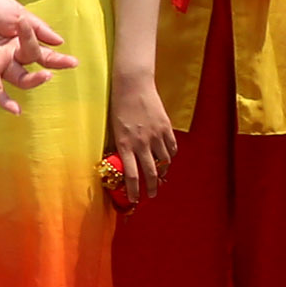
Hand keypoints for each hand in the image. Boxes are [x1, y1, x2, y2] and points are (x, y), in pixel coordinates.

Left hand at [0, 0, 73, 112]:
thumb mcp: (19, 14)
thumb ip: (39, 29)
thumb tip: (60, 42)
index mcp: (22, 41)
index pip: (43, 53)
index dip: (58, 59)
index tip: (74, 62)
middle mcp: (12, 55)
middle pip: (35, 63)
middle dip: (51, 63)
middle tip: (67, 62)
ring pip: (21, 79)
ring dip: (34, 79)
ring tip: (46, 74)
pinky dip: (5, 101)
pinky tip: (16, 110)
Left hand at [108, 73, 178, 200]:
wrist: (132, 86)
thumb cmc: (118, 107)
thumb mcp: (114, 130)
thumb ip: (119, 147)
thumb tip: (120, 164)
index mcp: (124, 144)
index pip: (131, 175)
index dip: (134, 191)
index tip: (134, 200)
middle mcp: (141, 142)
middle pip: (149, 173)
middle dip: (151, 188)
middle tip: (152, 195)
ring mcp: (155, 135)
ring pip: (163, 162)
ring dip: (162, 172)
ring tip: (160, 177)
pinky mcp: (165, 127)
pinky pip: (171, 148)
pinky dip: (170, 156)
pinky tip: (167, 159)